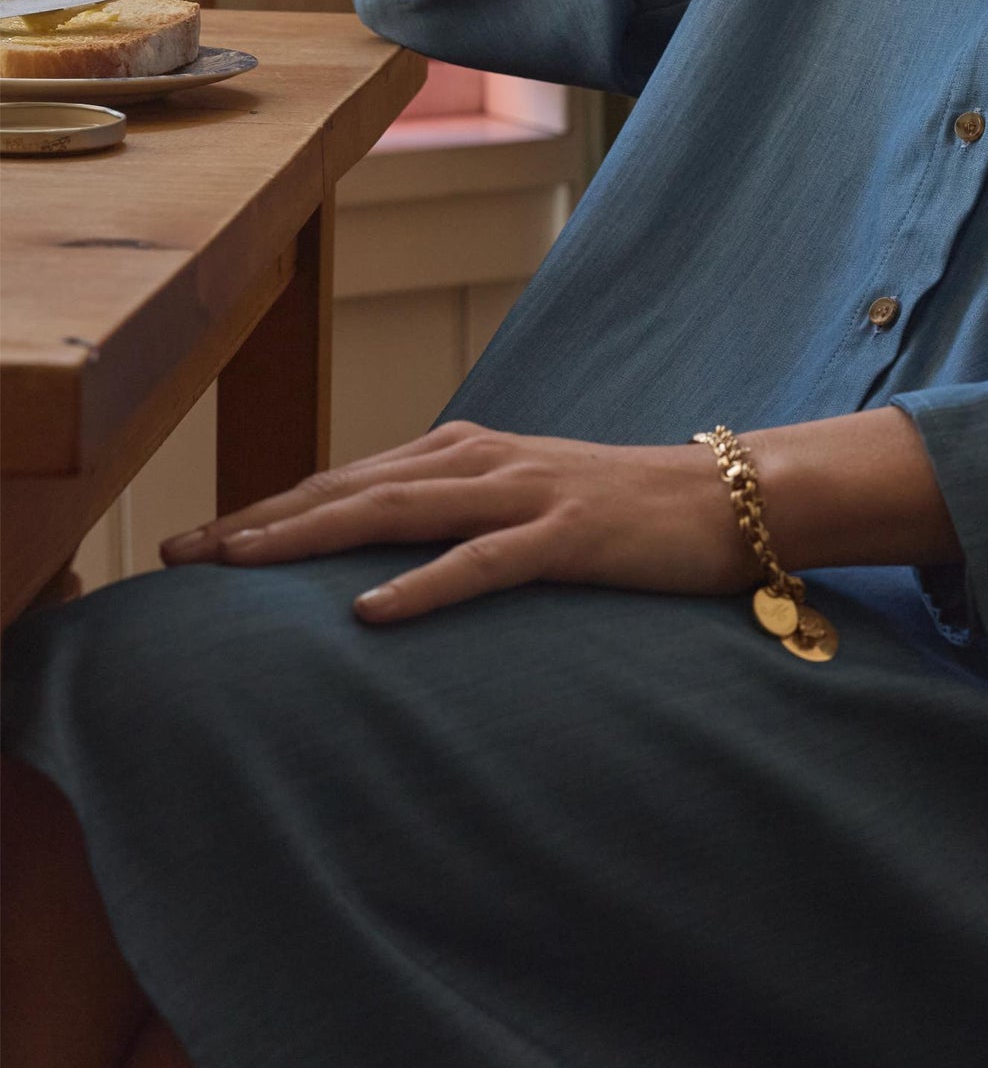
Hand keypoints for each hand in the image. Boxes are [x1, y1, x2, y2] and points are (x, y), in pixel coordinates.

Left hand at [158, 422, 750, 625]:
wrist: (727, 498)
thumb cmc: (622, 514)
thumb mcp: (523, 505)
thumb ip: (455, 516)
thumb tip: (377, 561)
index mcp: (466, 452)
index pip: (345, 480)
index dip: (267, 509)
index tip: (196, 544)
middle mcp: (482, 460)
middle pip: (348, 489)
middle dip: (259, 522)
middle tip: (180, 558)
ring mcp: (524, 493)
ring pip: (395, 513)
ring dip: (310, 538)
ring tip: (239, 567)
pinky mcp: (568, 534)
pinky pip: (483, 562)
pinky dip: (423, 586)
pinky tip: (370, 615)